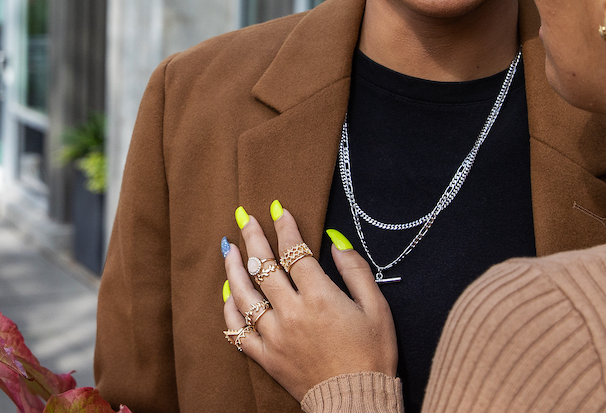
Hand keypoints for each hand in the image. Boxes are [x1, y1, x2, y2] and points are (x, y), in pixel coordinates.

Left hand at [221, 203, 396, 400]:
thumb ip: (356, 270)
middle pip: (263, 266)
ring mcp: (274, 335)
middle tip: (245, 217)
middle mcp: (291, 313)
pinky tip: (228, 294)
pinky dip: (230, 310)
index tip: (279, 210)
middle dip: (253, 236)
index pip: (294, 252)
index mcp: (319, 297)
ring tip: (229, 248)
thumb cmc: (372, 355)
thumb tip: (337, 241)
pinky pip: (238, 330)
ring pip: (243, 294)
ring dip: (233, 267)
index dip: (285, 227)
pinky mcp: (266, 357)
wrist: (356, 400)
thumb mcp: (377, 308)